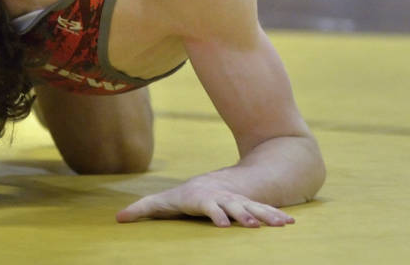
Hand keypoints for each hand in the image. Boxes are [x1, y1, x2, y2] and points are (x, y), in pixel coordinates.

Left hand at [115, 181, 295, 227]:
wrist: (211, 184)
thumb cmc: (184, 197)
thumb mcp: (162, 202)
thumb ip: (142, 209)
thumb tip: (118, 219)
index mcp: (203, 199)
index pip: (209, 206)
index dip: (215, 213)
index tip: (222, 223)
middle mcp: (223, 200)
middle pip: (234, 206)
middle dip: (243, 215)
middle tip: (253, 225)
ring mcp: (239, 203)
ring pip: (254, 208)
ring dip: (266, 215)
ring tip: (281, 224)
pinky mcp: (250, 208)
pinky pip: (265, 211)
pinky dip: (277, 216)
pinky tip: (290, 223)